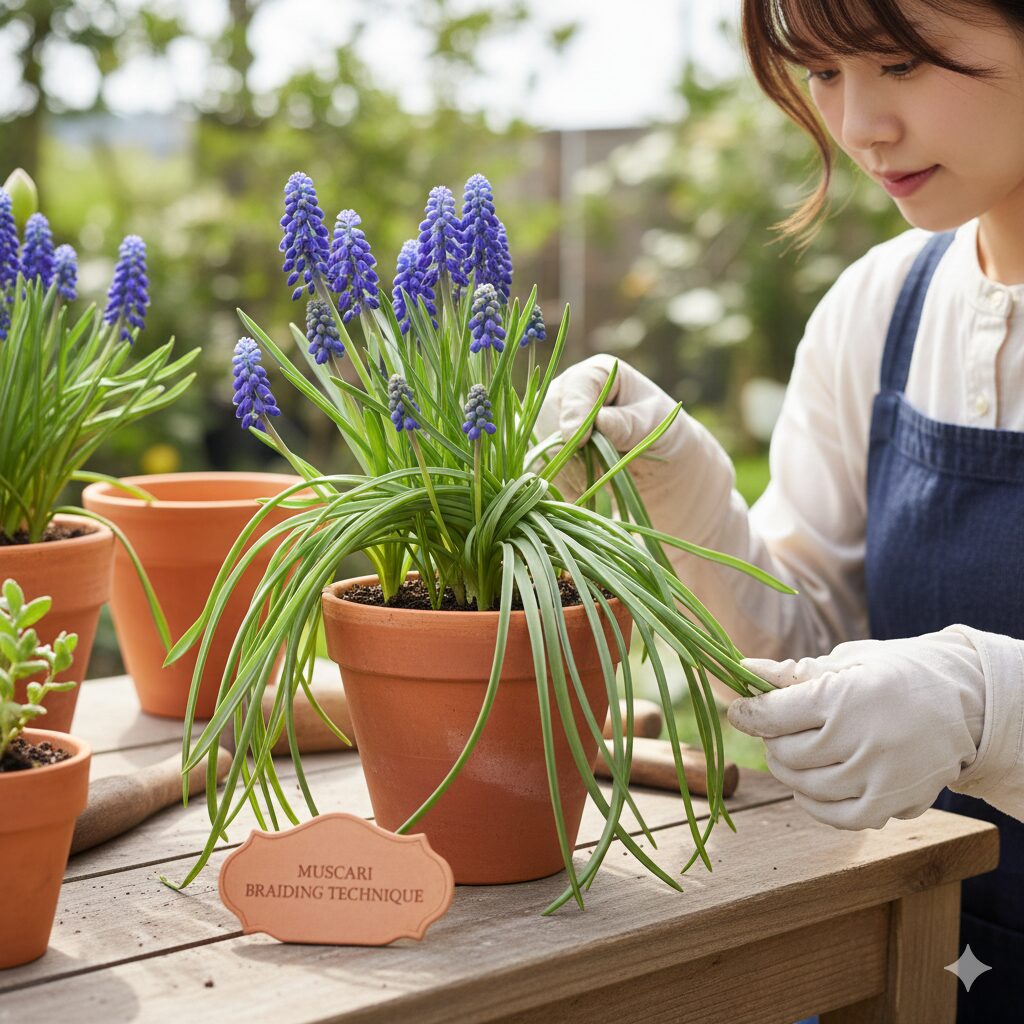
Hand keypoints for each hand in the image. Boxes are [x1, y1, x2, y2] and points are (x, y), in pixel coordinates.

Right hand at [535, 354, 734, 544]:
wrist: (656, 460)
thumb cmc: (661, 431)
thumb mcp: (654, 425)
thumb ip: (628, 423)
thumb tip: (600, 421)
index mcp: (596, 375)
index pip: (575, 388)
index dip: (574, 413)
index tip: (578, 439)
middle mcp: (566, 393)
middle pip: (548, 416)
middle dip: (570, 448)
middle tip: (598, 469)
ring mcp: (551, 421)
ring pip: (542, 446)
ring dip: (567, 470)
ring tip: (599, 479)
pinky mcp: (546, 449)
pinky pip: (543, 470)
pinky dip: (562, 484)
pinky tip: (585, 489)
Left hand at [727, 629, 985, 829]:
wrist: (964, 700)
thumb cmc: (896, 673)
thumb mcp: (847, 661)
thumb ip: (793, 673)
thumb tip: (743, 671)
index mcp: (844, 697)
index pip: (773, 715)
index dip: (747, 712)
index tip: (739, 709)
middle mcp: (861, 740)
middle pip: (785, 753)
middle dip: (772, 740)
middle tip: (779, 728)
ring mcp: (879, 778)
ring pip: (805, 786)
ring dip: (789, 770)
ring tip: (796, 752)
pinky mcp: (893, 804)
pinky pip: (837, 817)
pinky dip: (814, 804)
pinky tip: (812, 785)